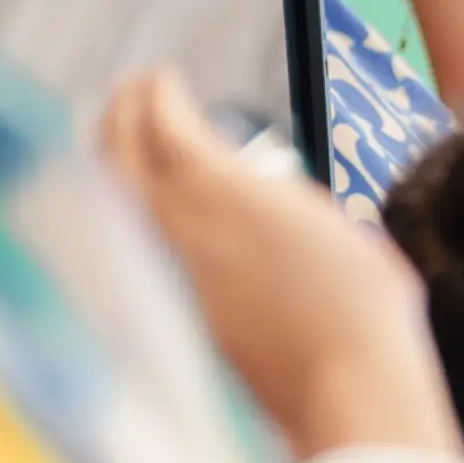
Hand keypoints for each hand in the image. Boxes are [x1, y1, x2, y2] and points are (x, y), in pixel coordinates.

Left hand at [97, 72, 463, 461]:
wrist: (344, 382)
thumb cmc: (358, 300)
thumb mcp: (321, 216)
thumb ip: (266, 191)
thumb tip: (248, 191)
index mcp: (207, 182)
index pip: (158, 113)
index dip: (158, 90)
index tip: (164, 80)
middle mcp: (163, 218)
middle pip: (113, 147)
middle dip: (120, 113)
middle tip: (132, 98)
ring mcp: (153, 268)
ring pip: (106, 199)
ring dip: (110, 164)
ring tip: (125, 151)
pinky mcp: (160, 310)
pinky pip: (123, 246)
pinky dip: (122, 217)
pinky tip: (136, 215)